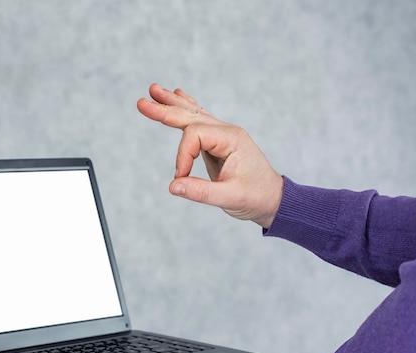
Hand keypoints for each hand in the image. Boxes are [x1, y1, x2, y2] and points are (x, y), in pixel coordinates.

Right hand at [137, 83, 282, 228]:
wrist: (273, 199)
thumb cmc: (255, 197)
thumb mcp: (229, 197)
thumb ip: (201, 192)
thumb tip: (173, 186)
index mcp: (231, 139)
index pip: (194, 135)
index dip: (182, 156)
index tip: (181, 177)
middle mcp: (227, 132)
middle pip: (190, 115)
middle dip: (165, 110)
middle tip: (142, 102)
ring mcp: (222, 135)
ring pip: (192, 114)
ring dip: (171, 104)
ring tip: (152, 90)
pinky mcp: (217, 142)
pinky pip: (198, 120)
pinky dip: (185, 109)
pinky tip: (175, 96)